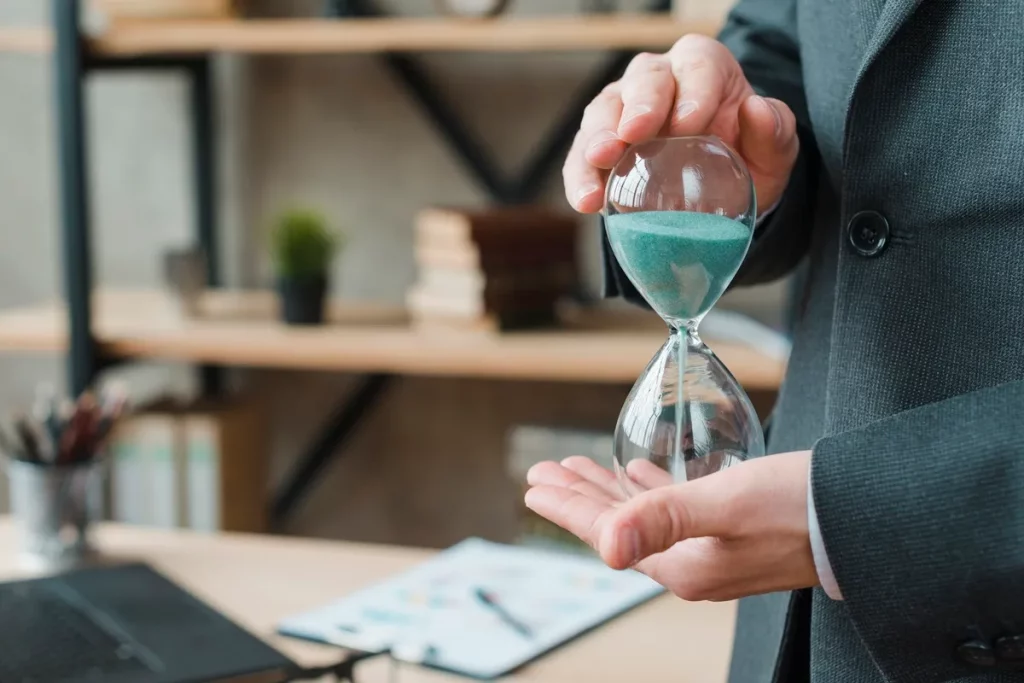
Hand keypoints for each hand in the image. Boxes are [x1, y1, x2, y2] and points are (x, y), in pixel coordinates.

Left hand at [524, 451, 817, 601]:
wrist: (865, 519)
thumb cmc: (800, 507)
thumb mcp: (726, 505)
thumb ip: (664, 519)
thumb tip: (608, 546)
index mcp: (682, 565)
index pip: (606, 533)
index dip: (567, 506)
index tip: (534, 483)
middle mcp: (691, 565)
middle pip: (617, 527)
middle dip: (578, 496)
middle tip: (543, 471)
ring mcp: (711, 552)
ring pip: (642, 517)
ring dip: (608, 491)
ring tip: (578, 467)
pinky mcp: (732, 536)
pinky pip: (673, 512)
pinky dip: (648, 491)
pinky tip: (638, 475)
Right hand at [563, 34, 799, 215]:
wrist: (719, 196)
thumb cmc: (745, 161)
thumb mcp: (773, 151)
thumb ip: (774, 131)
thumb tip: (756, 109)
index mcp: (703, 68)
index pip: (697, 66)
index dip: (692, 90)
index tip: (688, 125)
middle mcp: (659, 79)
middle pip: (644, 79)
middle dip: (638, 106)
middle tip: (633, 134)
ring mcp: (623, 110)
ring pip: (604, 109)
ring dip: (599, 136)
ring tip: (600, 161)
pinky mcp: (599, 147)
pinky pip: (581, 157)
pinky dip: (580, 177)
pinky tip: (586, 200)